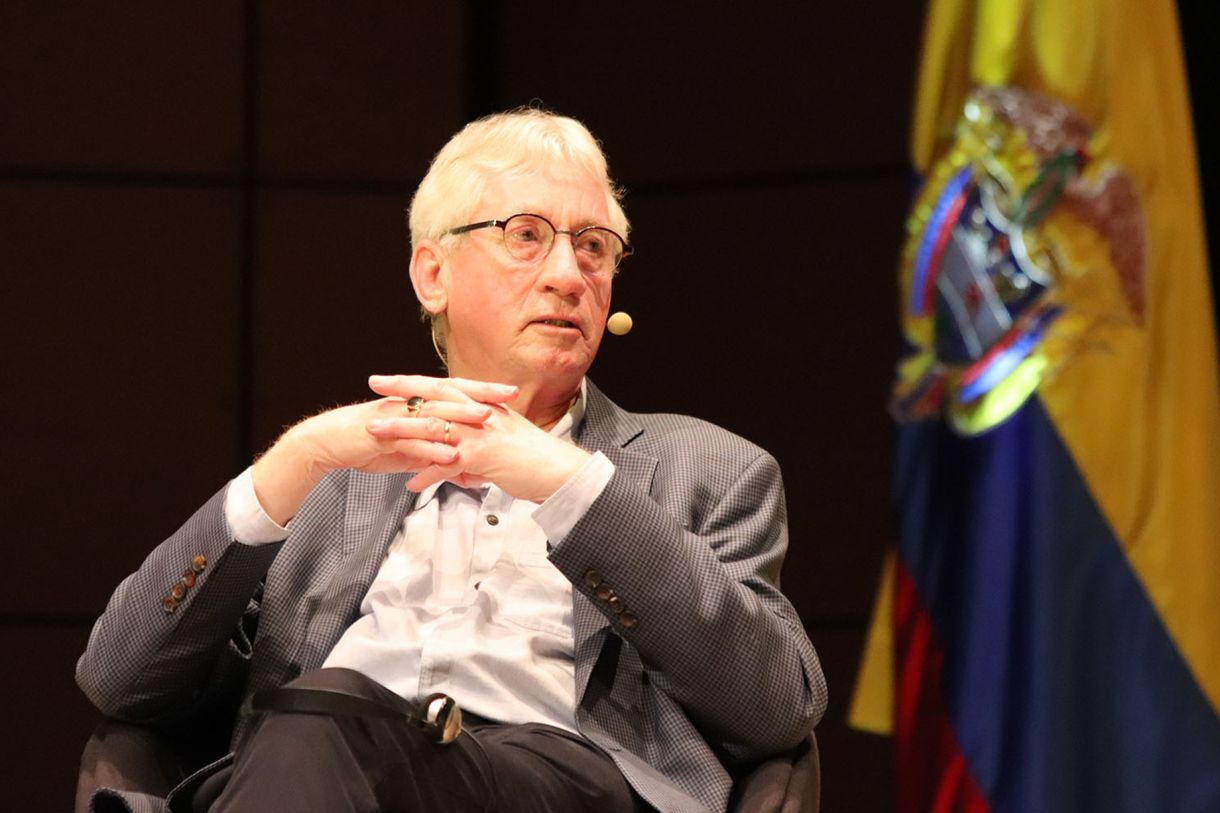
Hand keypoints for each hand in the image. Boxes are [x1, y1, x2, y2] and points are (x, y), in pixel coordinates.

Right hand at [251, 375, 517, 524]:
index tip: (510, 390)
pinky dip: (433, 448)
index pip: (456, 391)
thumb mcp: (405, 448)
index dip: (483, 390)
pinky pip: (412, 442)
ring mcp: (396, 419)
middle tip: (510, 394)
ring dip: (461, 417)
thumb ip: (430, 450)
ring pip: (434, 416)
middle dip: (482, 395)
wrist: (327, 445)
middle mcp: (409, 405)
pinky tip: (452, 454)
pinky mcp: (384, 436)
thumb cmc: (367, 444)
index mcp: (416, 403)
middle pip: (451, 396)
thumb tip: (454, 458)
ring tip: (486, 419)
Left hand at [368, 399, 591, 502]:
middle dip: (400, 392)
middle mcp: (481, 414)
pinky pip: (447, 463)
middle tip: (373, 386)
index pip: (444, 387)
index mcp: (484, 406)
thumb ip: (477, 454)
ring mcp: (481, 432)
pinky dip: (427, 474)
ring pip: (433, 426)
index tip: (391, 379)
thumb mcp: (503, 446)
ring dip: (401, 431)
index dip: (416, 382)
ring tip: (374, 434)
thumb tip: (459, 468)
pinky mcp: (483, 455)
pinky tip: (411, 484)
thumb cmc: (534, 460)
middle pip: (434, 397)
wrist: (558, 471)